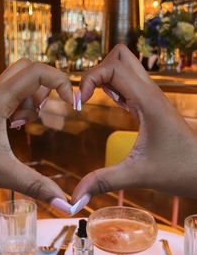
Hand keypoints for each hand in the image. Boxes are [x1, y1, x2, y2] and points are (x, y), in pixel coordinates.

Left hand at [0, 59, 72, 204]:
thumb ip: (36, 186)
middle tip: (51, 111)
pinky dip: (20, 106)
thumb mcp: (1, 174)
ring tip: (28, 123)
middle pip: (28, 69)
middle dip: (48, 87)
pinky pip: (9, 96)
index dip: (61, 83)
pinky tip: (16, 126)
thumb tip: (66, 205)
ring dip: (32, 98)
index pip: (37, 71)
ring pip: (19, 82)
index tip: (73, 106)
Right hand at [72, 44, 196, 203]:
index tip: (79, 104)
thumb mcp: (137, 175)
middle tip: (86, 96)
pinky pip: (130, 82)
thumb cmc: (179, 170)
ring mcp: (152, 97)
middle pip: (120, 56)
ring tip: (93, 99)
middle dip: (97, 70)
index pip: (113, 67)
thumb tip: (74, 198)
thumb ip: (103, 182)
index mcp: (147, 101)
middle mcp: (150, 92)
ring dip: (106, 75)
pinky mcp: (151, 105)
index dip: (89, 79)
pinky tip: (110, 102)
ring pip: (125, 65)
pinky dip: (114, 85)